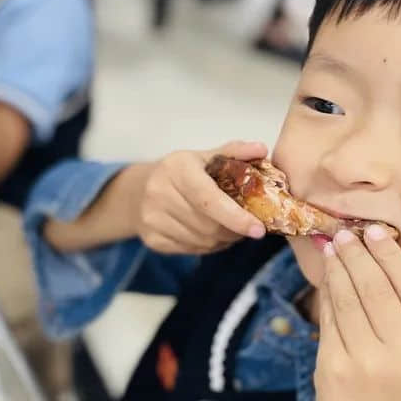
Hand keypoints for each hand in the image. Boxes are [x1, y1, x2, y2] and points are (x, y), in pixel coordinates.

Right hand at [131, 141, 267, 253]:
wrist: (139, 191)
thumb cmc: (181, 172)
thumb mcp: (205, 156)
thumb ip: (234, 152)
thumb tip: (262, 150)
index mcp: (176, 168)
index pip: (208, 199)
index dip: (236, 217)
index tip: (258, 228)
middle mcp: (159, 193)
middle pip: (208, 225)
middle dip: (234, 230)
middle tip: (248, 226)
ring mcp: (152, 218)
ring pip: (202, 241)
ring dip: (223, 239)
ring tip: (229, 229)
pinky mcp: (152, 239)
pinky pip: (191, 250)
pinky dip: (208, 246)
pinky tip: (211, 235)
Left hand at [314, 227, 400, 400]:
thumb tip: (379, 258)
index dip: (391, 254)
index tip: (375, 231)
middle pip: (377, 286)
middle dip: (359, 253)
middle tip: (346, 233)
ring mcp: (368, 362)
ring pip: (349, 299)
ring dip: (338, 268)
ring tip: (332, 248)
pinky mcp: (335, 368)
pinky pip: (329, 320)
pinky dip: (326, 296)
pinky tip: (324, 280)